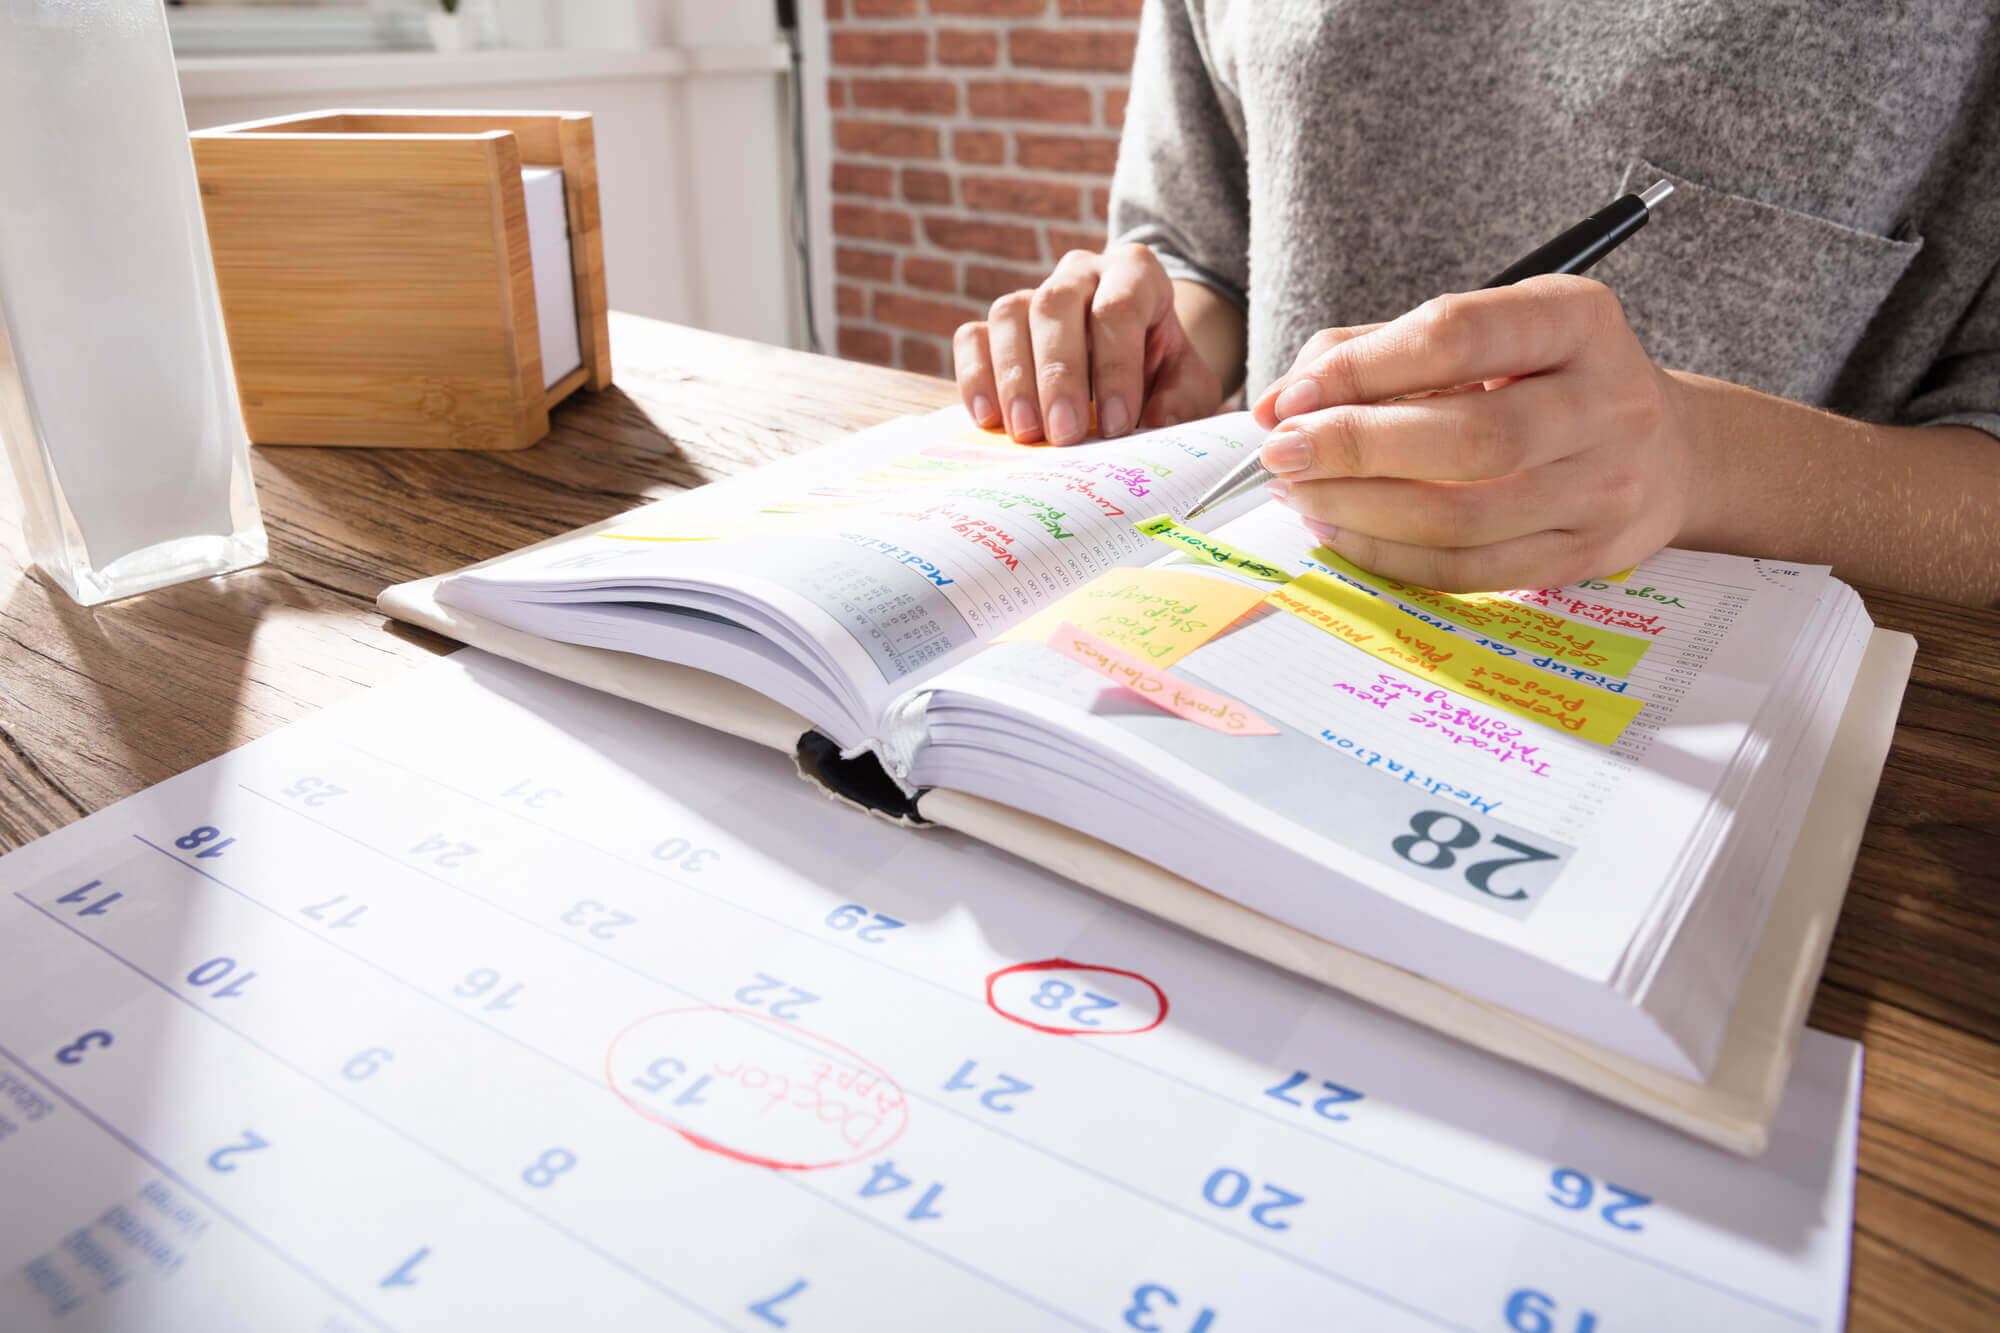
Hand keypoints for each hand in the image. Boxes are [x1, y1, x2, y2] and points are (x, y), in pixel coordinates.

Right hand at [953, 243, 1221, 444]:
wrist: (1133, 362)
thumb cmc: (1161, 371)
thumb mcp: (1189, 384)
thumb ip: (1182, 401)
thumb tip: (1156, 426)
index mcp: (1135, 273)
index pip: (1118, 308)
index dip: (1115, 368)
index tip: (1115, 425)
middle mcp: (1080, 273)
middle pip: (1056, 305)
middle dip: (1059, 374)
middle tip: (1064, 433)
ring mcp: (1033, 294)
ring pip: (1009, 315)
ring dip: (1014, 377)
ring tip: (1028, 432)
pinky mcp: (996, 325)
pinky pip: (973, 337)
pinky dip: (976, 377)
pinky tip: (989, 419)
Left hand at [1250, 276, 1692, 590]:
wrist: (1669, 449)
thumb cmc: (1548, 380)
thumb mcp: (1489, 334)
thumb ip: (1382, 350)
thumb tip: (1284, 402)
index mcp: (1577, 320)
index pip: (1456, 337)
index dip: (1360, 369)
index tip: (1292, 398)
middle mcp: (1605, 402)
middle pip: (1464, 438)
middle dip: (1352, 449)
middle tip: (1282, 455)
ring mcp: (1603, 487)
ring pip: (1460, 517)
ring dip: (1359, 511)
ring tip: (1302, 495)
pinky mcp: (1584, 554)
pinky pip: (1468, 571)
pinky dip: (1389, 556)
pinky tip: (1343, 531)